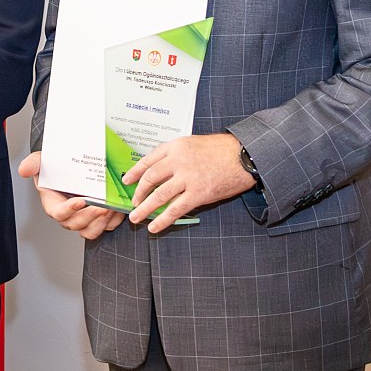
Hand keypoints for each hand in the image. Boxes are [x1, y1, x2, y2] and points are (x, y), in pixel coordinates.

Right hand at [18, 150, 124, 239]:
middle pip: (78, 225)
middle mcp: (68, 216)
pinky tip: (119, 209)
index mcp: (53, 205)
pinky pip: (106, 226)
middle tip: (102, 206)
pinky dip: (113, 221)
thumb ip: (33, 164)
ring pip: (92, 231)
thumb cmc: (56, 170)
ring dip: (102, 222)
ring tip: (112, 209)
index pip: (59, 213)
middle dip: (90, 217)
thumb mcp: (42, 162)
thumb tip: (23, 170)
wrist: (70, 170)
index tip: (80, 201)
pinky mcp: (97, 220)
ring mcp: (83, 220)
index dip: (69, 210)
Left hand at [123, 133, 253, 232]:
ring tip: (136, 218)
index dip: (135, 172)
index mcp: (176, 146)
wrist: (243, 156)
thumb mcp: (193, 143)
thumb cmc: (221, 150)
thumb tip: (160, 171)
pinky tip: (154, 226)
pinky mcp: (198, 193)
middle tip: (133, 202)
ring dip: (145, 208)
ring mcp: (188, 177)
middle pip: (150, 178)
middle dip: (138, 193)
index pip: (148, 160)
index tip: (127, 180)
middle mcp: (178, 160)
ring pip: (158, 195)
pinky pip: (175, 209)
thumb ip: (176, 154)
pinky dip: (162, 220)